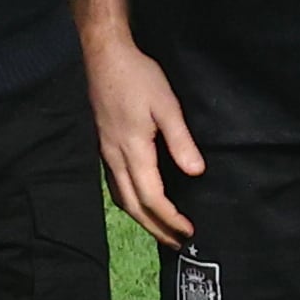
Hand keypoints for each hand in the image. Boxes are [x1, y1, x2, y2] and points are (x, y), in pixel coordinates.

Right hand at [84, 36, 201, 245]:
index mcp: (132, 150)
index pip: (151, 197)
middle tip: (177, 243)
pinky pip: (116, 185)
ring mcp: (106, 153)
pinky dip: (131, 202)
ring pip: (121, 198)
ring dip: (142, 219)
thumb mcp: (167, 105)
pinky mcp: (104, 146)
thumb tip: (195, 172)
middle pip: (133, 206)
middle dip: (156, 228)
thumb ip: (181, 141)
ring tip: (161, 230)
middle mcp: (114, 158)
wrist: (104, 56)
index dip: (170, 218)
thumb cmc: (137, 77)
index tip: (189, 231)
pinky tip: (141, 202)